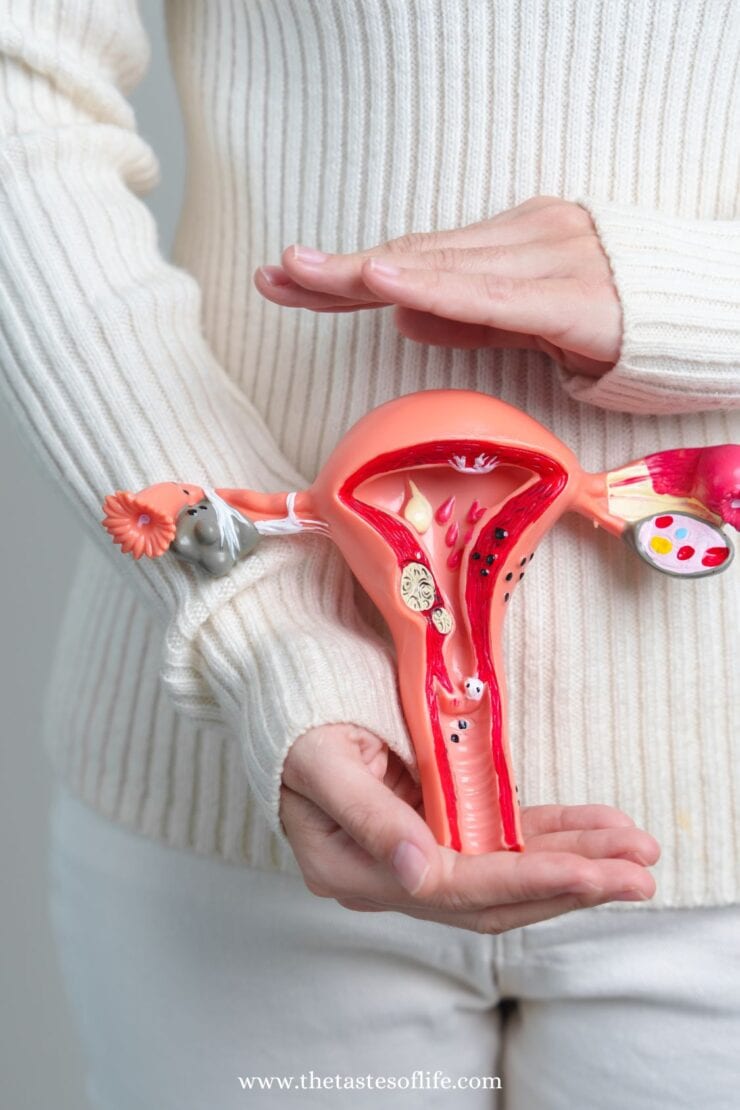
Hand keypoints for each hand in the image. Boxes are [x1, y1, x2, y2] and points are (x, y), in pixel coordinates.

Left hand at [254, 196, 621, 377]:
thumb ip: (470, 321)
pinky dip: (434, 286)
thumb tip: (403, 320)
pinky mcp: (569, 296)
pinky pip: (491, 295)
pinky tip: (383, 279)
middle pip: (415, 257)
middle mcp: (523, 238)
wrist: (704, 327)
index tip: (290, 280)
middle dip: (339, 272)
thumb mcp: (530, 326)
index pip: (415, 258)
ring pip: (441, 268)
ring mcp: (547, 258)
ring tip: (301, 275)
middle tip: (274, 277)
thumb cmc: (617, 324)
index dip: (349, 272)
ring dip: (366, 272)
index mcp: (509, 245)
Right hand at [280, 724, 658, 933]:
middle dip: (569, 884)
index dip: (525, 881)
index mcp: (352, 869)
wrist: (282, 700)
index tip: (588, 873)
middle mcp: (390, 875)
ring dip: (571, 861)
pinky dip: (547, 836)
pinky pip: (497, 839)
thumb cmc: (294, 725)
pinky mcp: (434, 828)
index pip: (453, 888)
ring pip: (504, 871)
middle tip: (639, 874)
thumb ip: (369, 819)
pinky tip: (593, 830)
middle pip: (491, 894)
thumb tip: (419, 877)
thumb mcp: (321, 763)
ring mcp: (414, 855)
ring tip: (634, 852)